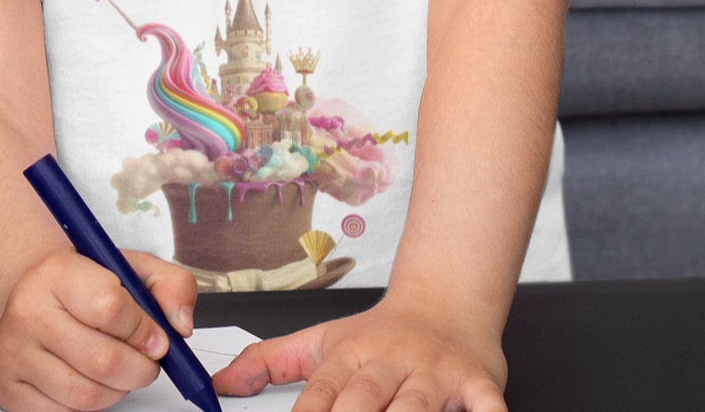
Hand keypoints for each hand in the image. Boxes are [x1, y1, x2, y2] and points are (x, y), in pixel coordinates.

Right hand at [0, 248, 197, 411]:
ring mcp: (13, 353)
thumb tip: (181, 325)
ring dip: (118, 390)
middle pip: (102, 360)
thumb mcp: (132, 267)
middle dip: (140, 369)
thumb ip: (171, 285)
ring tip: (121, 369)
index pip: (110, 308)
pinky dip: (91, 406)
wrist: (35, 292)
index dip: (144, 331)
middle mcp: (28, 311)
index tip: (158, 338)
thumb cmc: (86, 283)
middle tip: (148, 362)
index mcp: (58, 273)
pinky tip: (93, 381)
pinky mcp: (8, 388)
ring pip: (86, 395)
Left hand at [214, 296, 508, 411]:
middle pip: (363, 402)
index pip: (319, 396)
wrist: (447, 303)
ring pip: (415, 407)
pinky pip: (485, 404)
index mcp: (350, 355)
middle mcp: (391, 362)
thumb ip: (269, 362)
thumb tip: (219, 384)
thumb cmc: (380, 334)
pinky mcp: (478, 384)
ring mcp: (434, 374)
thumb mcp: (322, 340)